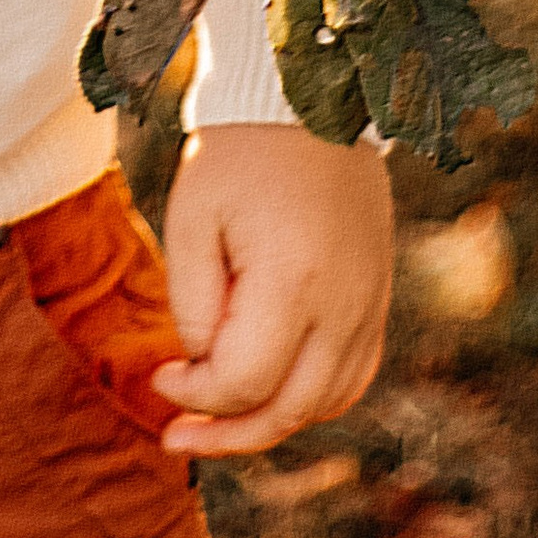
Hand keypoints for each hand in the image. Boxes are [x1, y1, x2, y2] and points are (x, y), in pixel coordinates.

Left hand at [152, 121, 392, 457]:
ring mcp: (370, 305)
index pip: (244, 382)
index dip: (195, 395)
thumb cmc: (237, 155)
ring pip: (326, 404)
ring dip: (270, 421)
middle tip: (176, 435)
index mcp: (295, 282)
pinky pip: (351, 376)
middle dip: (227, 432)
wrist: (306, 102)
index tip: (160, 376)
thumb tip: (203, 367)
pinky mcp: (377, 298)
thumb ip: (193, 304)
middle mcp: (346, 306)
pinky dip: (309, 397)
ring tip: (217, 419)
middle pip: (290, 411)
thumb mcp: (191, 220)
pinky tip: (267, 390)